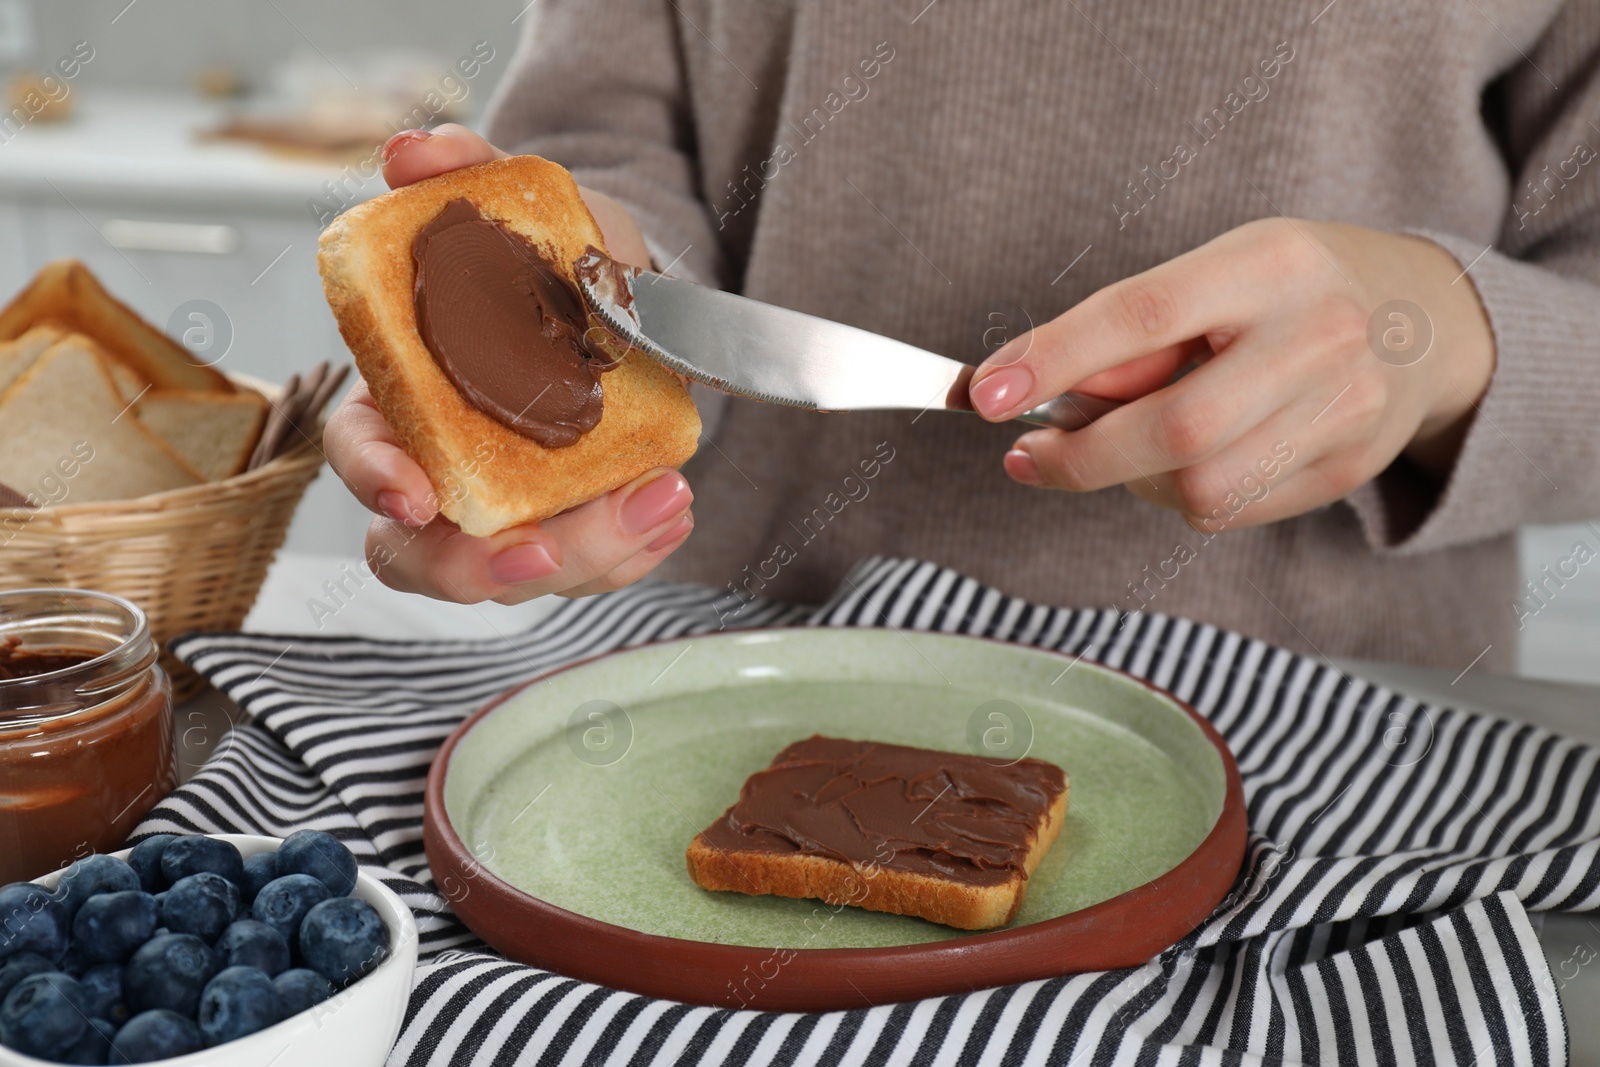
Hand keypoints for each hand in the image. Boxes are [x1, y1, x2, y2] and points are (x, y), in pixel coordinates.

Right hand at [323, 124, 693, 603]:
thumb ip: (464, 171)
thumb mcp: (519, 203)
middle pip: (427, 556)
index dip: (376, 480)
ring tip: (659, 502)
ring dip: (589, 555)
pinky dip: (634, 547)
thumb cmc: (548, 257)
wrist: (622, 288)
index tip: (414, 497)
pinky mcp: (573, 524)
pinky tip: (670, 509)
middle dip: (478, 570)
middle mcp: (446, 468)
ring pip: (522, 572)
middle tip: (539, 551)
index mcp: (404, 396)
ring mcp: (510, 507)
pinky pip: (594, 563)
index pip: (362, 454)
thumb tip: (417, 152)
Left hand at [967, 219, 1495, 530]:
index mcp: (1270, 263)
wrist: (1420, 317)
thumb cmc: (1283, 291)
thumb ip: (1130, 335)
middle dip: (1080, 456)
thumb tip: (1035, 388)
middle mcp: (1320, 334)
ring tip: (1124, 446)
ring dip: (1132, 480)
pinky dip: (1181, 495)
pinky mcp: (1351, 465)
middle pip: (1176, 427)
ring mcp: (1346, 407)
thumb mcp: (1211, 275)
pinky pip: (1229, 511)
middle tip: (1027, 454)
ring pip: (1201, 487)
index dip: (1057, 357)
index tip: (986, 393)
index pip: (1145, 313)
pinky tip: (1186, 459)